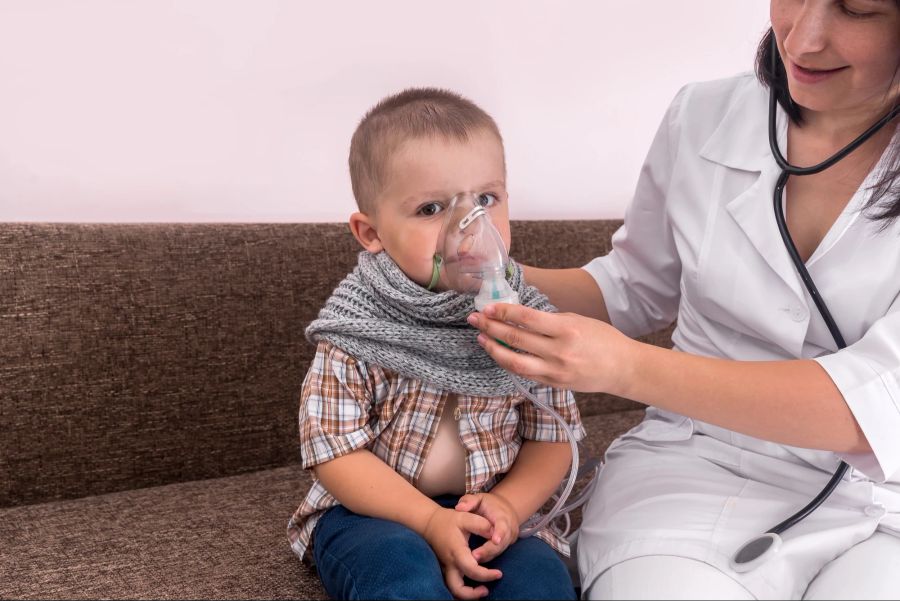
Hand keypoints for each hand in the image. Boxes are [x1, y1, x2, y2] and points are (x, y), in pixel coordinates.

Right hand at [422, 507, 502, 598]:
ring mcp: (446, 568)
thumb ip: (481, 525)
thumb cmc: (448, 520)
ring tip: (482, 590)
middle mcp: (450, 564)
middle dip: (473, 594)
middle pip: (458, 589)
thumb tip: (495, 535)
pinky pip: (452, 585)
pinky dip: (463, 591)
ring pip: (453, 590)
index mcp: (456, 552)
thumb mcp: (465, 517)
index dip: (486, 575)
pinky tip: (472, 586)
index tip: (499, 573)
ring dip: (467, 595)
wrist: (429, 523)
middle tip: (486, 589)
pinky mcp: (445, 570)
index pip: (471, 570)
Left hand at [455, 492, 518, 563]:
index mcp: (502, 516)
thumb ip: (469, 501)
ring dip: (487, 556)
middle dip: (489, 550)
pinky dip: (488, 557)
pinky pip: (498, 553)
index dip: (500, 533)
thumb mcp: (478, 498)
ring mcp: (509, 538)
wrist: (504, 509)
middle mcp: (509, 528)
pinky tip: (476, 561)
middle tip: (474, 557)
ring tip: (472, 561)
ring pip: (500, 550)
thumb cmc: (487, 504)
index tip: (495, 540)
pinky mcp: (506, 545)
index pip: (503, 525)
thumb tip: (459, 508)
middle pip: (502, 542)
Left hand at [466, 303, 637, 394]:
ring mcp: (555, 370)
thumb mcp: (578, 320)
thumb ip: (550, 320)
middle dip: (491, 327)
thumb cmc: (602, 339)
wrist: (622, 368)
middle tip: (475, 319)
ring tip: (481, 338)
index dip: (503, 312)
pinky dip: (508, 362)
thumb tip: (520, 316)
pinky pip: (524, 373)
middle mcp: (559, 351)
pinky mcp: (553, 383)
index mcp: (566, 329)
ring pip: (514, 361)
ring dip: (493, 349)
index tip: (487, 307)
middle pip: (515, 338)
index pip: (526, 318)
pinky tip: (498, 353)